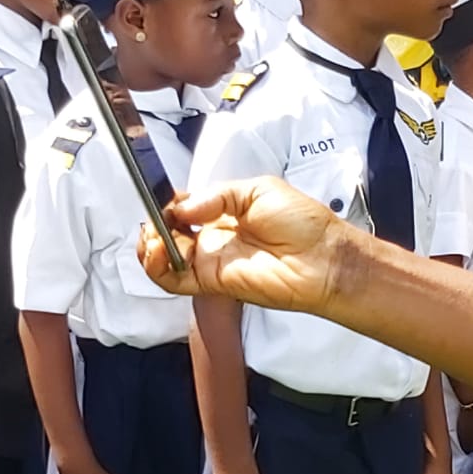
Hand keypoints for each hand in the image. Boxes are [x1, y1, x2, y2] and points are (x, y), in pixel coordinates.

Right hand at [138, 176, 350, 314]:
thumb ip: (216, 196)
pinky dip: (158, 268)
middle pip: (167, 235)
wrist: (322, 257)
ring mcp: (210, 262)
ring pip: (164, 259)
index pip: (181, 210)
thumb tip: (182, 207)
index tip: (160, 197)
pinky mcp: (211, 283)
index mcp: (222, 214)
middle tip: (156, 217)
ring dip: (150, 246)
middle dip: (154, 225)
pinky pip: (174, 280)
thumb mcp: (257, 190)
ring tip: (154, 236)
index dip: (167, 204)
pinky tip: (157, 252)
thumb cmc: (302, 223)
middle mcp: (212, 240)